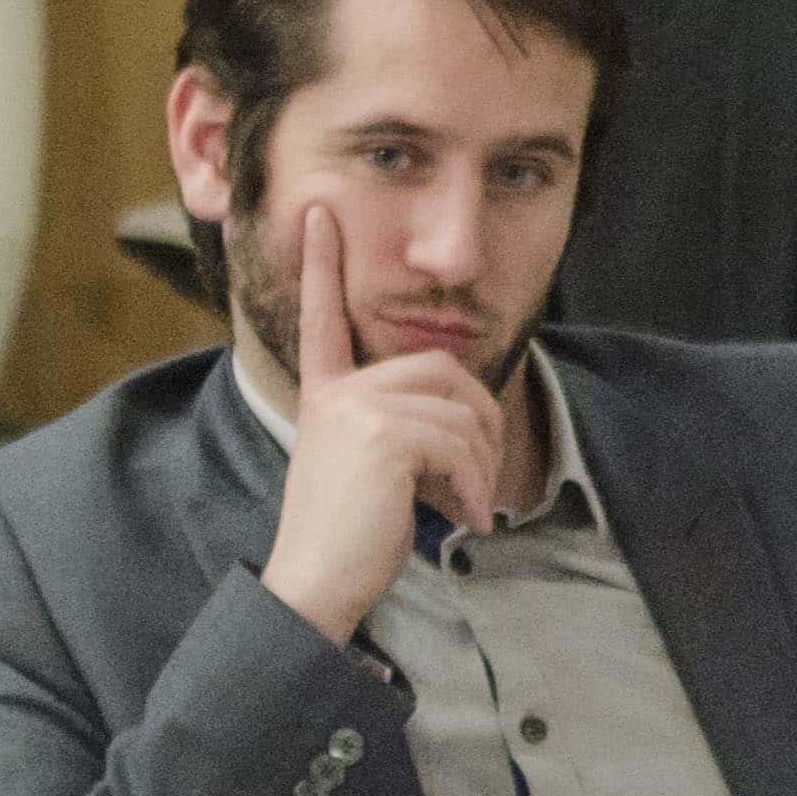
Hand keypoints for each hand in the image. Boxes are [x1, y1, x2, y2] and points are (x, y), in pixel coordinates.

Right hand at [257, 200, 501, 645]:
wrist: (317, 582)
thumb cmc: (350, 539)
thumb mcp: (373, 470)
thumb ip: (402, 427)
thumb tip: (467, 413)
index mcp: (326, 397)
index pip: (323, 320)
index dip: (322, 264)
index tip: (318, 213)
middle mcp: (336, 394)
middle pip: (442, 369)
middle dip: (479, 423)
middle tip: (473, 482)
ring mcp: (355, 409)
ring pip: (460, 410)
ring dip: (480, 467)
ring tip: (466, 509)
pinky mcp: (380, 433)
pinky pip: (458, 441)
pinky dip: (474, 486)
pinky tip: (464, 519)